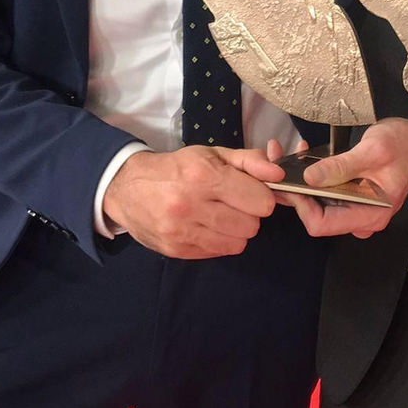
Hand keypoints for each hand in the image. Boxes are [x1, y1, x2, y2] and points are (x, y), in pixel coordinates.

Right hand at [102, 145, 282, 258]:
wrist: (128, 188)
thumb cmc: (177, 168)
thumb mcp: (213, 154)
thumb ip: (250, 161)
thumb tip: (280, 173)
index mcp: (204, 176)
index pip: (261, 201)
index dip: (261, 196)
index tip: (250, 192)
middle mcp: (192, 205)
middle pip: (252, 226)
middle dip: (248, 215)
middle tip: (232, 204)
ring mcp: (182, 232)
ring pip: (238, 243)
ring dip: (235, 231)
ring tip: (219, 216)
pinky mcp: (176, 251)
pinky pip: (218, 252)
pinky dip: (218, 241)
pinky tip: (204, 227)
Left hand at [282, 118, 407, 238]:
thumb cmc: (401, 145)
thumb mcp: (371, 151)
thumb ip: (342, 166)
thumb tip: (310, 179)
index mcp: (369, 214)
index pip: (322, 225)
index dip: (301, 207)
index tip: (290, 183)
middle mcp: (361, 218)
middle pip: (317, 217)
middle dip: (297, 193)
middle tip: (281, 165)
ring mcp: (357, 210)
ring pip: (319, 206)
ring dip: (302, 185)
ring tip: (292, 157)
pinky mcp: (353, 199)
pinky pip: (327, 196)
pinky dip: (314, 180)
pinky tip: (306, 158)